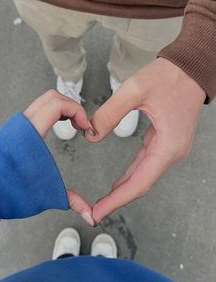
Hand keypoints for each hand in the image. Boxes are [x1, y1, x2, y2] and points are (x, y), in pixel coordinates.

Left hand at [24, 90, 93, 225]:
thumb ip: (71, 201)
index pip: (58, 104)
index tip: (85, 126)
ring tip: (72, 125)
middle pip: (51, 97)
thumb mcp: (44, 195)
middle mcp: (22, 125)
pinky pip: (34, 113)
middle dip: (72, 106)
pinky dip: (50, 115)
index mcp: (31, 133)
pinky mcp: (12, 133)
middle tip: (81, 124)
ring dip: (61, 109)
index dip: (78, 111)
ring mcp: (16, 127)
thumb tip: (90, 215)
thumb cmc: (5, 192)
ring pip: (42, 103)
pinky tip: (55, 129)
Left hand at [85, 58, 205, 222]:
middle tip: (95, 213)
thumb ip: (109, 114)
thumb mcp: (134, 90)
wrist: (191, 68)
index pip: (139, 182)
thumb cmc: (169, 77)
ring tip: (103, 202)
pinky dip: (131, 175)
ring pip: (144, 176)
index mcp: (168, 146)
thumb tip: (90, 136)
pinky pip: (146, 164)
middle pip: (141, 184)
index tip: (98, 213)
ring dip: (124, 190)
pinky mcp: (166, 143)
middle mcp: (172, 152)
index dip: (117, 200)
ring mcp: (170, 149)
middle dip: (117, 200)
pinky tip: (119, 183)